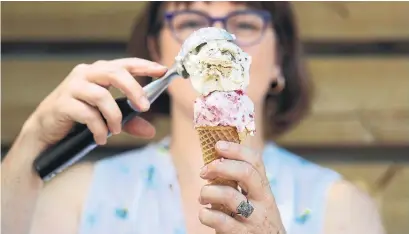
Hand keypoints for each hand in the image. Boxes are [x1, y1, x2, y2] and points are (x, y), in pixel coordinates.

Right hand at [23, 58, 166, 149]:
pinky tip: (101, 138)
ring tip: (116, 131)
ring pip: (101, 96)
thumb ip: (129, 122)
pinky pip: (88, 114)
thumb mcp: (108, 118)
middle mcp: (85, 74)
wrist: (46, 130)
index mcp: (98, 73)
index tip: (163, 70)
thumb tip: (150, 131)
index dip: (145, 65)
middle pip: (115, 73)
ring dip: (114, 117)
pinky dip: (99, 128)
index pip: (125, 64)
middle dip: (134, 90)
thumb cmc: (79, 118)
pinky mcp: (62, 103)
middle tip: (145, 108)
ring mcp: (72, 87)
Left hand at [198, 141, 285, 233]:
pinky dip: (206, 214)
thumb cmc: (255, 220)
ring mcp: (253, 219)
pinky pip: (220, 220)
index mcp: (263, 188)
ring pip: (229, 195)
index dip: (236, 149)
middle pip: (246, 173)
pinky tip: (204, 214)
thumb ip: (240, 183)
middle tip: (204, 171)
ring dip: (208, 192)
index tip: (217, 145)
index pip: (255, 161)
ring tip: (202, 196)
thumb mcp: (255, 199)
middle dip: (221, 167)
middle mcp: (262, 201)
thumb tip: (216, 159)